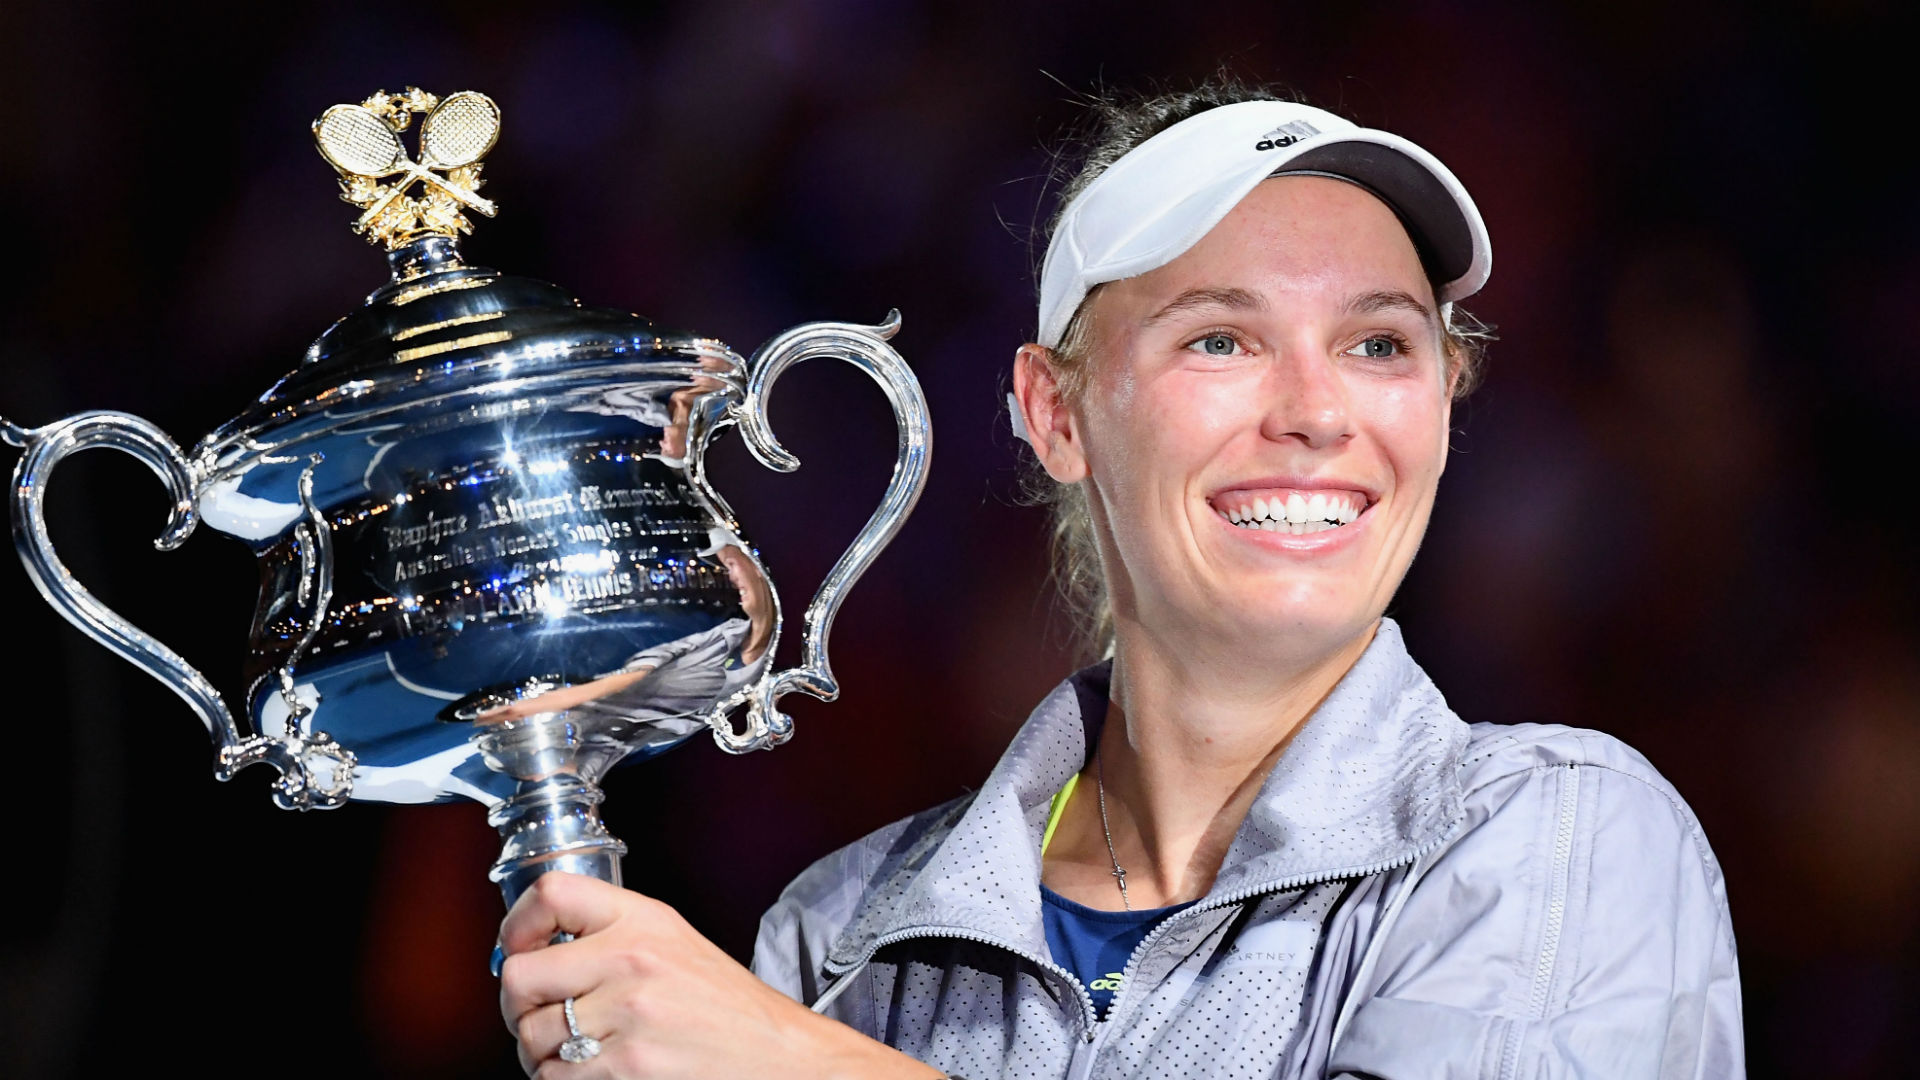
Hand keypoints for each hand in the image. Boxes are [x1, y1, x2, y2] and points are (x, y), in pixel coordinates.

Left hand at [498, 872, 940, 1078]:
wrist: (779, 1058)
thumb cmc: (731, 1009)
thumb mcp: (676, 945)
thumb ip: (614, 936)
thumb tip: (538, 949)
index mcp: (644, 921)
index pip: (552, 895)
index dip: (516, 923)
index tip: (515, 945)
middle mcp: (632, 961)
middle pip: (519, 976)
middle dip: (518, 1004)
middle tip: (536, 1014)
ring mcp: (627, 1016)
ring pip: (531, 1037)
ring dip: (541, 1052)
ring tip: (576, 1051)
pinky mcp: (625, 1068)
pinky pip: (555, 1078)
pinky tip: (597, 1071)